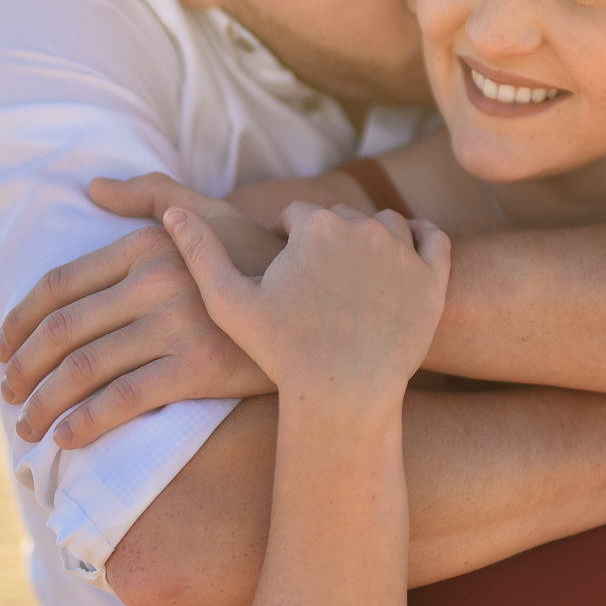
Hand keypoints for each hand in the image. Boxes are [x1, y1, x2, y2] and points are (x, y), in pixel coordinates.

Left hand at [0, 177, 283, 449]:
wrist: (323, 310)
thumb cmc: (259, 262)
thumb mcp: (208, 214)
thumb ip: (149, 196)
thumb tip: (91, 188)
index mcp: (147, 244)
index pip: (59, 286)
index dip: (19, 322)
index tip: (2, 349)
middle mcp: (156, 279)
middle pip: (63, 331)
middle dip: (23, 369)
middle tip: (9, 394)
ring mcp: (177, 323)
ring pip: (84, 369)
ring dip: (44, 403)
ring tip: (29, 425)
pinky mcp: (198, 366)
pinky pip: (123, 399)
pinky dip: (85, 423)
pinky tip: (67, 439)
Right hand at [165, 202, 450, 397]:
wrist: (345, 391)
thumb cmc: (281, 351)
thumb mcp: (228, 303)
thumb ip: (200, 252)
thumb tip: (172, 213)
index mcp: (314, 225)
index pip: (296, 215)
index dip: (285, 238)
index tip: (282, 265)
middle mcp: (362, 226)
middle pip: (341, 218)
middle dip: (327, 239)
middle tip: (318, 278)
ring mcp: (403, 250)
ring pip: (386, 225)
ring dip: (371, 239)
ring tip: (355, 273)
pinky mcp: (433, 276)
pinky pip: (432, 238)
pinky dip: (419, 240)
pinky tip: (401, 263)